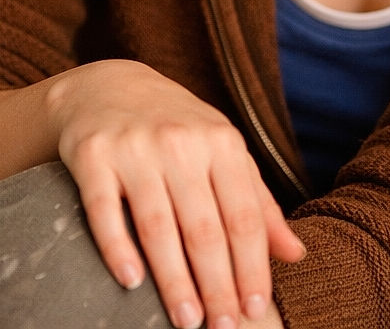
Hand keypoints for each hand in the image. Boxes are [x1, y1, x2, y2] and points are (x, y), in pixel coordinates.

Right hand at [45, 60, 304, 328]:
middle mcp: (181, 142)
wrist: (109, 86)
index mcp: (221, 141)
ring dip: (173, 280)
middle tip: (223, 327)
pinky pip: (105, 210)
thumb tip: (296, 254)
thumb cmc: (178, 129)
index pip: (243, 215)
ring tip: (186, 321)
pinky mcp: (93, 155)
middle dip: (216, 284)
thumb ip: (258, 202)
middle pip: (204, 227)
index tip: (254, 310)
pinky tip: (131, 283)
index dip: (251, 266)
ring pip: (158, 225)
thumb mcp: (223, 151)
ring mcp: (135, 148)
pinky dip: (117, 248)